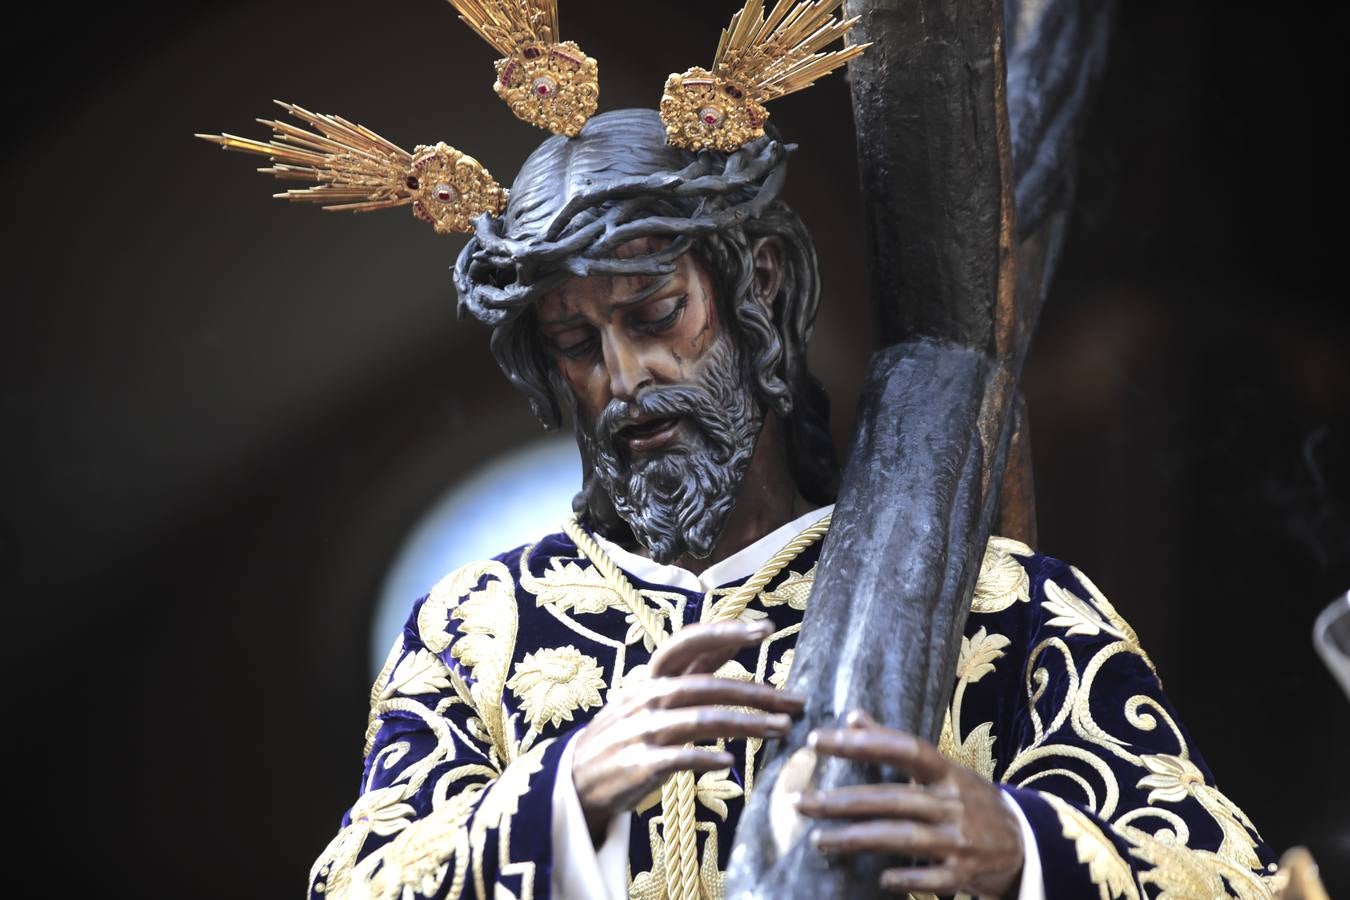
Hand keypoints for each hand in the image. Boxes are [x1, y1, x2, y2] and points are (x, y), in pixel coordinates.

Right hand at [572, 620, 803, 836]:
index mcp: (650, 677)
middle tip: (796, 701)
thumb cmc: (625, 734)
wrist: (576, 781)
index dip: (725, 632)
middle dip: (755, 691)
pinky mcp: (639, 764)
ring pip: (700, 719)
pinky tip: (731, 762)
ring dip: (745, 723)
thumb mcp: (650, 697)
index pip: (688, 644)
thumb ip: (688, 672)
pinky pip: (677, 757)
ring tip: (782, 730)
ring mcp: (641, 730)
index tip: (766, 628)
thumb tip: (730, 640)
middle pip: (706, 685)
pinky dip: (704, 757)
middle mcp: (646, 697)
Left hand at [799, 710, 1023, 897]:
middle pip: (892, 798)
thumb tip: (854, 715)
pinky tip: (878, 878)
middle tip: (800, 802)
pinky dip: (905, 877)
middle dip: (842, 801)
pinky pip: (931, 877)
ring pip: (902, 837)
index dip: (862, 742)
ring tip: (817, 840)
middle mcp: (953, 802)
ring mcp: (960, 839)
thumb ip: (896, 745)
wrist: (1026, 844)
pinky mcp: (965, 873)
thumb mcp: (942, 770)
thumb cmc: (970, 801)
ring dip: (857, 839)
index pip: (904, 749)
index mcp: (947, 772)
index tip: (817, 740)